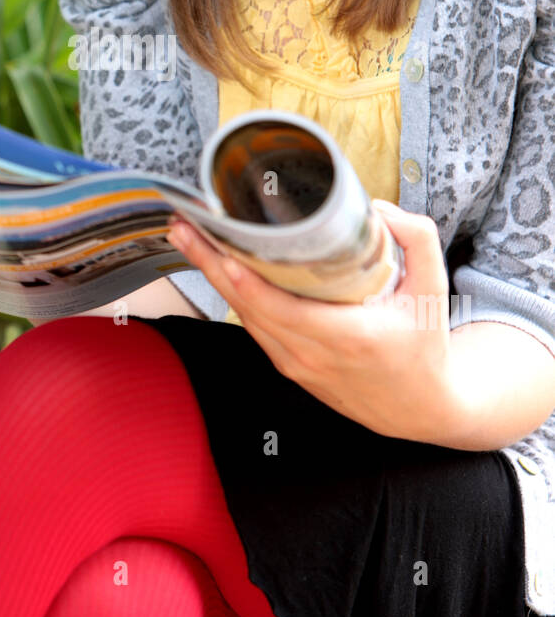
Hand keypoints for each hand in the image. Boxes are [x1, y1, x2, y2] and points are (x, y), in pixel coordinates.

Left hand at [166, 199, 460, 443]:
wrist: (420, 408)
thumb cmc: (424, 345)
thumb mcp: (434, 290)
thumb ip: (418, 240)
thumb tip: (378, 208)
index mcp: (346, 336)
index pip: (281, 307)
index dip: (246, 280)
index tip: (220, 249)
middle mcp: (312, 354)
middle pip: (248, 306)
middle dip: (210, 264)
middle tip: (184, 226)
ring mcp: (296, 364)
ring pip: (244, 317)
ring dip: (213, 277)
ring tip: (190, 238)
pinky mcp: (289, 367)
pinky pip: (254, 327)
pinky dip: (232, 297)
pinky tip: (216, 268)